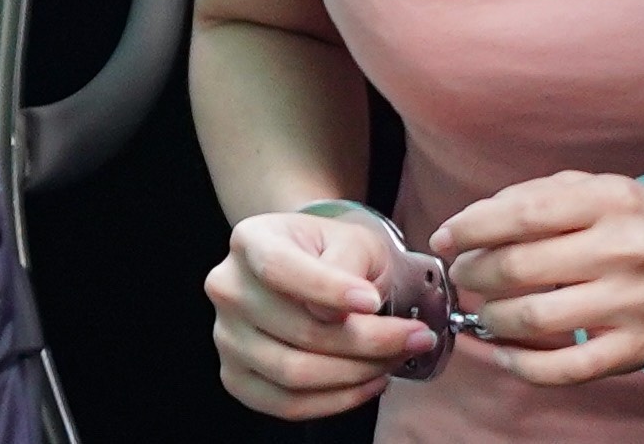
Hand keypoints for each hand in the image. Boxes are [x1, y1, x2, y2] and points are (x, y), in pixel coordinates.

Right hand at [205, 211, 439, 417]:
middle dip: (369, 341)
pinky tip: (371, 380)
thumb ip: (345, 262)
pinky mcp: (237, 378)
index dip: (328, 289)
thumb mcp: (350, 238)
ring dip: (358, 373)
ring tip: (397, 358)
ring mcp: (226, 337)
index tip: (374, 302)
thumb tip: (336, 314)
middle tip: (417, 337)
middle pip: (299, 330)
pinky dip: (338, 400)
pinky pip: (288, 405)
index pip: (280, 269)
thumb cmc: (334, 251)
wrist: (314, 268)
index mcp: (249, 240)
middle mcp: (228, 288)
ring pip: (295, 373)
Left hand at [431, 172, 643, 384]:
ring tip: (485, 310)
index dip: (472, 228)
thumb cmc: (636, 220)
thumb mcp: (594, 188)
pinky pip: (567, 368)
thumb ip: (533, 198)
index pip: (522, 214)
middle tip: (464, 273)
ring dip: (493, 317)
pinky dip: (523, 365)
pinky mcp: (638, 348)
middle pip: (521, 267)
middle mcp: (623, 249)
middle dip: (476, 273)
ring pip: (536, 318)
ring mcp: (633, 303)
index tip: (445, 238)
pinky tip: (504, 352)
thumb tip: (467, 226)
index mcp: (608, 200)